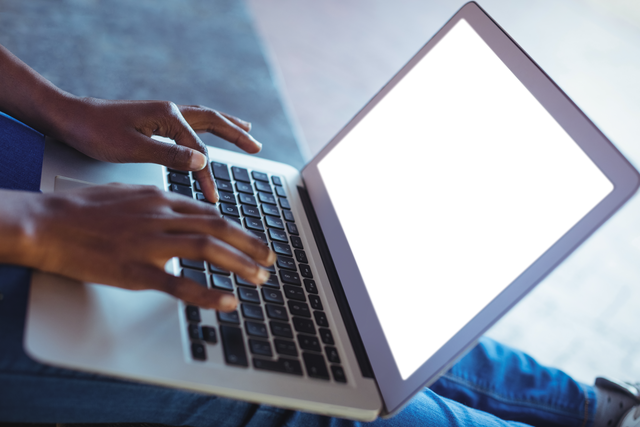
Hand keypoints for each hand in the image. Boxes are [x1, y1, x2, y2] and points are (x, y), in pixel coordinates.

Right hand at [4, 184, 275, 310]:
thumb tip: (179, 210)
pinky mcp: (135, 270)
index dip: (238, 228)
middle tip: (270, 258)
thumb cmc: (83, 209)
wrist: (48, 223)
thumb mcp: (127, 194)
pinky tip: (228, 302)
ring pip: (207, 249)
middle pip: (218, 227)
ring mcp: (150, 243)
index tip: (253, 240)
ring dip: (240, 264)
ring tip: (260, 278)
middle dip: (250, 243)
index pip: (210, 213)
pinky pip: (179, 283)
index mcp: (161, 200)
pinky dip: (208, 293)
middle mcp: (161, 218)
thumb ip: (158, 203)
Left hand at [50, 97, 261, 202]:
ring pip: (204, 118)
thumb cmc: (95, 133)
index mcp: (167, 116)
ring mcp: (163, 113)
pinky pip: (192, 122)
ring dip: (227, 126)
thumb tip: (202, 161)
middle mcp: (169, 111)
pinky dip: (208, 127)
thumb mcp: (131, 149)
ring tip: (247, 132)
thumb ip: (168, 155)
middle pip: (213, 121)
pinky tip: (209, 134)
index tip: (214, 198)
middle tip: (256, 147)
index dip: (207, 176)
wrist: (69, 118)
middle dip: (236, 134)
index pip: (198, 150)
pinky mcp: (156, 119)